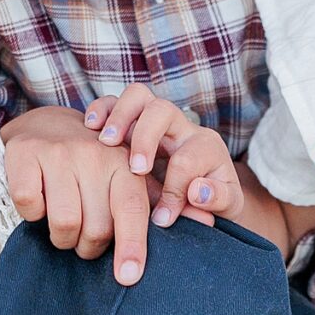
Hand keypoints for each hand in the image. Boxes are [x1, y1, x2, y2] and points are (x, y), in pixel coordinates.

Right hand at [0, 104, 204, 280]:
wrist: (45, 126)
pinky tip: (38, 203)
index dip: (131, 247)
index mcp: (125, 162)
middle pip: (96, 227)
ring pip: (63, 222)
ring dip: (60, 237)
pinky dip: (31, 214)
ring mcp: (59, 152)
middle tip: (84, 240)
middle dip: (88, 246)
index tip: (128, 277)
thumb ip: (164, 202)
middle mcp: (95, 153)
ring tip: (63, 227)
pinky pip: (29, 206)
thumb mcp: (130, 176)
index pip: (133, 211)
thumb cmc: (94, 165)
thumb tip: (207, 224)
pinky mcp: (25, 154)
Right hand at [85, 83, 244, 230]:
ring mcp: (154, 120)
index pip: (186, 160)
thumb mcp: (224, 205)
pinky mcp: (131, 122)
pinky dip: (101, 110)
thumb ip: (217, 200)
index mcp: (205, 146)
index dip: (173, 191)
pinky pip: (113, 102)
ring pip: (137, 96)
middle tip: (135, 169)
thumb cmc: (210, 199)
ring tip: (106, 142)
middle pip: (162, 110)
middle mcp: (180, 126)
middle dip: (145, 138)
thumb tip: (197, 191)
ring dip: (120, 116)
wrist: (203, 190)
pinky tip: (90, 127)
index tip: (162, 218)